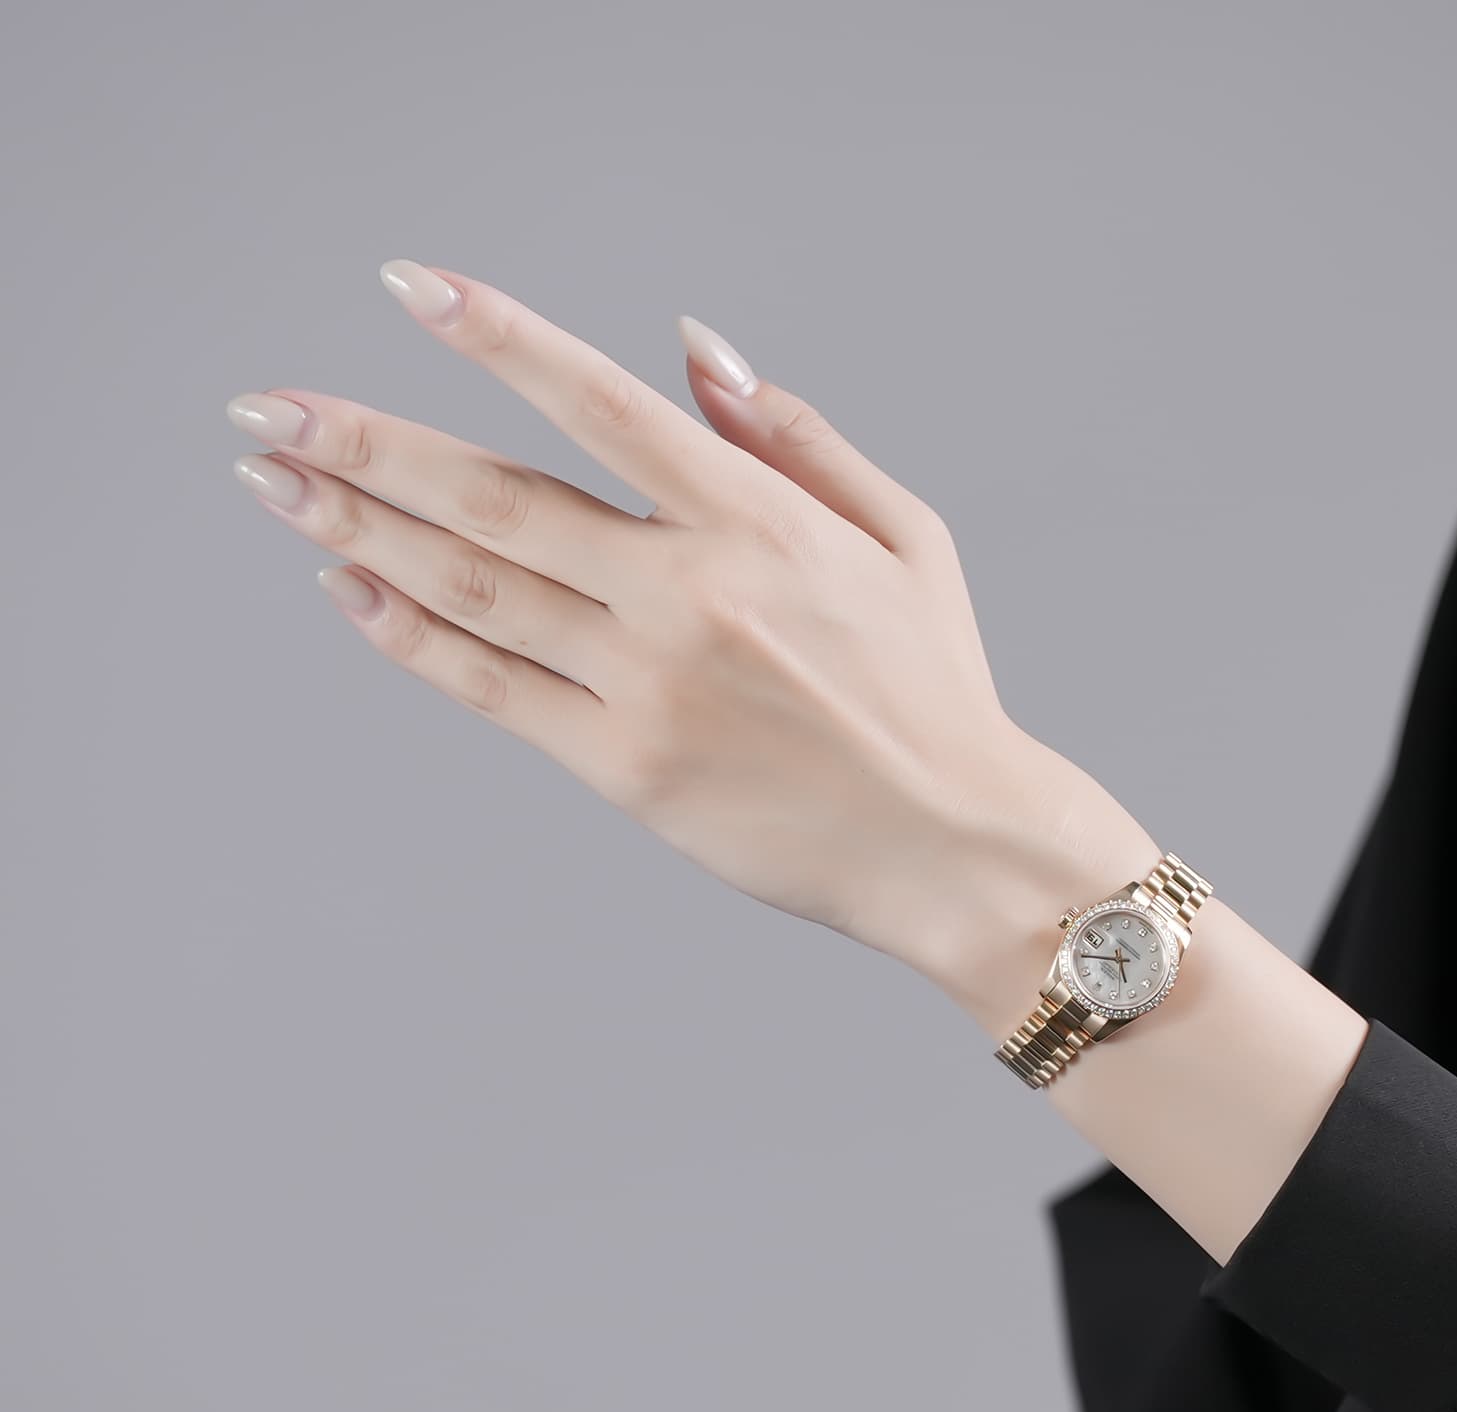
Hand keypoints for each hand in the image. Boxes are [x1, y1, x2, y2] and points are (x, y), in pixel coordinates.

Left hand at [225, 260, 1146, 993]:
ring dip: (361, 531)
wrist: (955, 844)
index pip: (599, 403)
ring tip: (276, 485)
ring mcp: (649, 684)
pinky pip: (494, 689)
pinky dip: (415, 638)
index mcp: (759, 524)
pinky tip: (353, 591)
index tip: (413, 291)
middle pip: (496, 498)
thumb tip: (695, 350)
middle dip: (368, 447)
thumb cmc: (935, 692)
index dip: (498, 339)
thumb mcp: (903, 539)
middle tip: (269, 411)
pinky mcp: (627, 769)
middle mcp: (689, 593)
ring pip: (475, 590)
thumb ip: (795, 440)